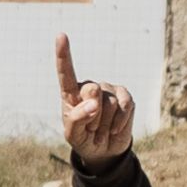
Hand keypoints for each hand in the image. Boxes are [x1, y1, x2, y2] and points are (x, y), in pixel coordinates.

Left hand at [56, 35, 133, 163]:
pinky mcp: (125, 96)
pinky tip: (114, 129)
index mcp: (71, 93)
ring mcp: (108, 90)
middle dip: (93, 117)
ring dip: (105, 124)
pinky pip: (125, 106)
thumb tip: (94, 103)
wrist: (104, 150)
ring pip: (109, 104)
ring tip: (101, 130)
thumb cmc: (83, 139)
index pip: (66, 72)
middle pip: (92, 92)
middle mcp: (90, 87)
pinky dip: (120, 122)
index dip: (63, 54)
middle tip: (91, 128)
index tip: (61, 36)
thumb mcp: (73, 135)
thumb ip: (77, 119)